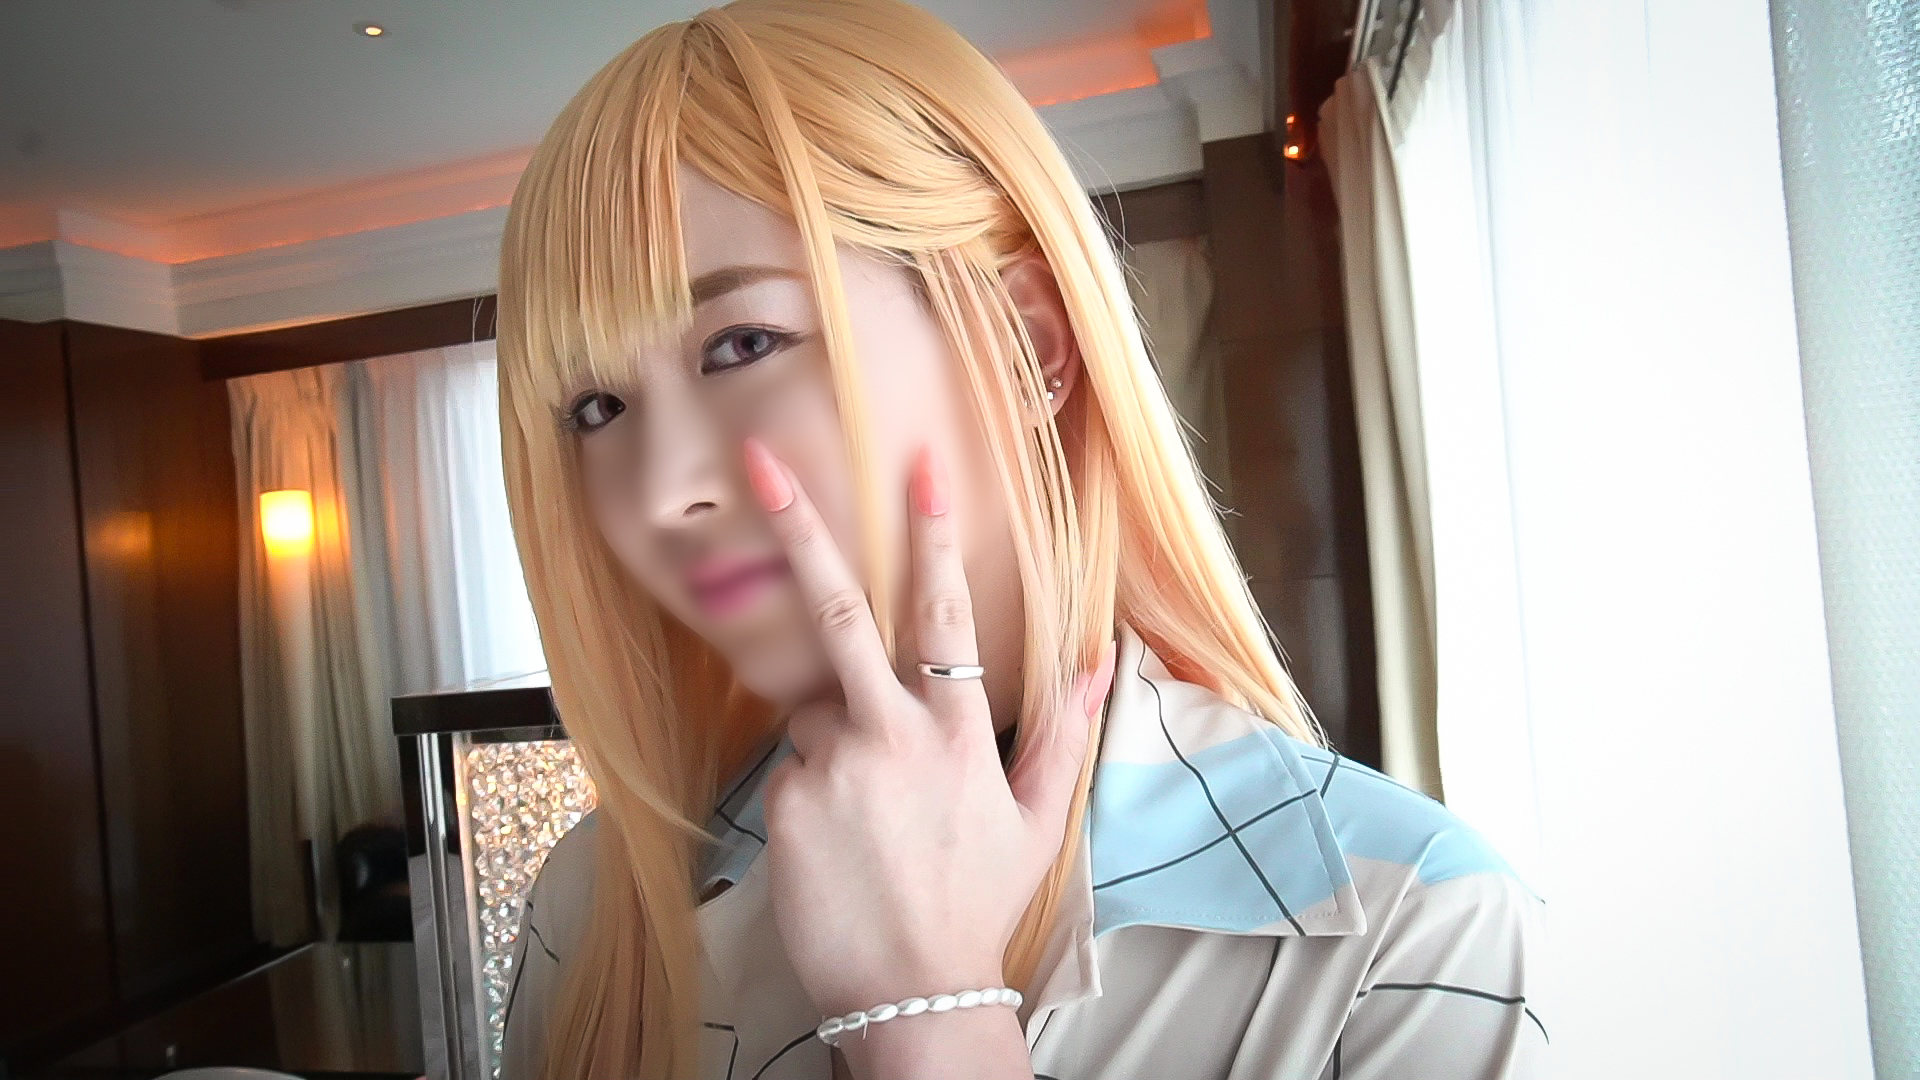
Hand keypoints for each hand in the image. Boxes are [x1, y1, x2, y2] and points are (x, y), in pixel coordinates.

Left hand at [742, 437, 1117, 1025]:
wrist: (912, 991)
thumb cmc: (978, 902)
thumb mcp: (1040, 820)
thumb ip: (1065, 730)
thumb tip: (1103, 656)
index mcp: (958, 732)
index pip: (943, 615)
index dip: (931, 537)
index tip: (918, 469)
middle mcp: (892, 733)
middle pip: (839, 610)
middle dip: (800, 528)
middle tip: (760, 462)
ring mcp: (833, 764)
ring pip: (814, 710)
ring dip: (835, 737)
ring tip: (870, 815)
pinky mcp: (787, 800)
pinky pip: (791, 768)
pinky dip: (812, 788)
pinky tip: (841, 841)